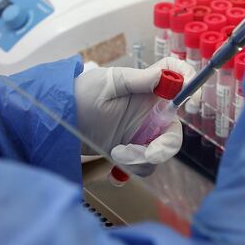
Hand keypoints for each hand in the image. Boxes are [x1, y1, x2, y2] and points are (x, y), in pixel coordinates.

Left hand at [74, 57, 195, 176]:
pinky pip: (143, 166)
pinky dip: (130, 170)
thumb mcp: (109, 84)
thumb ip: (140, 80)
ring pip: (159, 153)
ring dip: (140, 159)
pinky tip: (112, 167)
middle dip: (164, 147)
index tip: (189, 99)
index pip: (176, 76)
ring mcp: (140, 133)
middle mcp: (149, 111)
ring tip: (115, 154)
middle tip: (149, 155)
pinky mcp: (130, 152)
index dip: (188, 81)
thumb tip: (168, 74)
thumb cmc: (79, 95)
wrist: (55, 123)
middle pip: (173, 130)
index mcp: (147, 89)